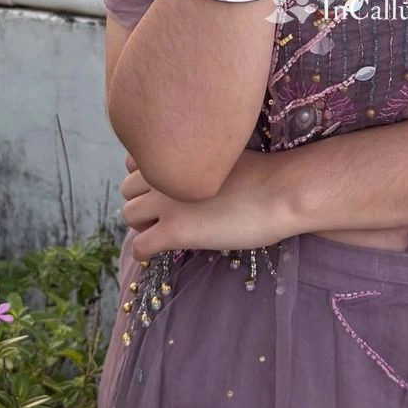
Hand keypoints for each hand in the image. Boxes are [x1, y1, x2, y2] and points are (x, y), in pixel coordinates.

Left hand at [119, 149, 295, 262]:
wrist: (280, 191)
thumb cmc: (264, 173)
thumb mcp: (222, 156)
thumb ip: (197, 162)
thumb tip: (188, 176)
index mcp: (176, 153)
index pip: (135, 164)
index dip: (146, 179)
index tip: (162, 190)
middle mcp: (164, 174)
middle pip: (127, 190)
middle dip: (141, 202)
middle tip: (162, 215)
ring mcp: (166, 203)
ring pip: (129, 215)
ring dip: (142, 225)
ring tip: (161, 232)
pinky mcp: (174, 232)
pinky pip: (140, 246)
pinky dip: (144, 252)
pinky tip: (156, 254)